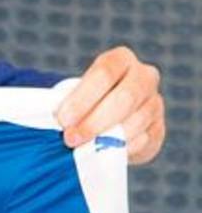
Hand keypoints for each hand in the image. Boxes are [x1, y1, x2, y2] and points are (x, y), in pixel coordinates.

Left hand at [55, 46, 164, 164]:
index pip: (104, 73)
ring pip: (136, 121)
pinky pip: (144, 140)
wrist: (107, 116)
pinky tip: (103, 152)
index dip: (82, 98)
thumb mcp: (75, 92)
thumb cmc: (84, 101)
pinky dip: (121, 148)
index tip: (63, 119)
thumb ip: (68, 102)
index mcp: (120, 59)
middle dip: (94, 121)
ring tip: (82, 148)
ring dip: (107, 138)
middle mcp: (144, 77)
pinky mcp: (158, 128)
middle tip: (70, 138)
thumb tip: (54, 122)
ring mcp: (155, 102)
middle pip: (124, 97)